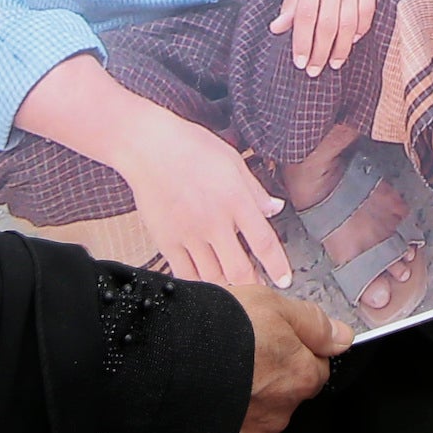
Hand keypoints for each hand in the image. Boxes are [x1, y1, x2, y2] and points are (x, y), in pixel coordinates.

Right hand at [111, 102, 295, 289]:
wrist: (148, 147)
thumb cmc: (191, 147)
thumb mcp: (233, 161)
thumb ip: (256, 191)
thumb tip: (275, 209)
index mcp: (235, 200)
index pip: (264, 242)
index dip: (277, 266)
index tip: (284, 280)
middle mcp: (214, 221)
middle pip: (239, 270)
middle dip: (253, 284)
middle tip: (259, 285)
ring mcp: (189, 234)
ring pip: (213, 277)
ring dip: (227, 285)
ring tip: (234, 283)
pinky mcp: (166, 241)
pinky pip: (185, 274)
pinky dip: (199, 283)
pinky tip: (206, 279)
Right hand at [210, 284, 347, 432]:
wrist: (166, 366)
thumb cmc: (221, 332)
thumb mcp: (274, 306)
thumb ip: (314, 324)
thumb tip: (343, 337)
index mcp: (300, 378)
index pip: (314, 366)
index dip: (295, 348)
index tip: (272, 338)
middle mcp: (279, 413)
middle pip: (285, 394)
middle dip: (269, 376)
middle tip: (240, 353)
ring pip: (256, 416)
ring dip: (244, 399)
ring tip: (216, 374)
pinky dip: (220, 421)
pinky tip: (204, 401)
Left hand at [271, 0, 395, 76]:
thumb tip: (277, 28)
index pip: (305, 14)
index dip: (301, 41)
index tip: (299, 62)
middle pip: (327, 22)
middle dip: (319, 51)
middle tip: (314, 70)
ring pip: (348, 20)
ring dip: (341, 46)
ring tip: (333, 63)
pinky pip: (367, 9)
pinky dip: (361, 28)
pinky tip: (353, 41)